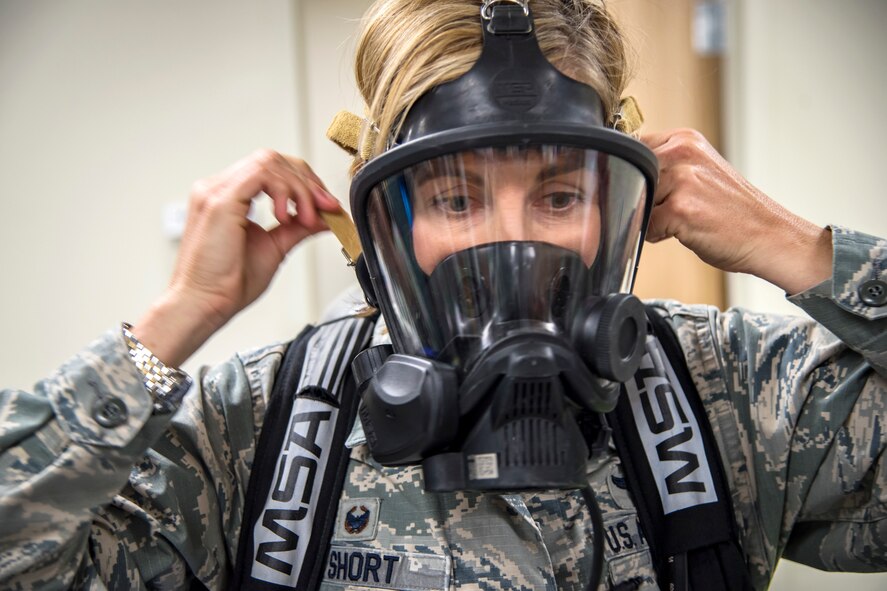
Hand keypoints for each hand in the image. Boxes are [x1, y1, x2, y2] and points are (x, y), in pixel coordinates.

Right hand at [132, 150, 340, 365]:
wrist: (204, 304)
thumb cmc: (227, 284)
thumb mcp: (275, 247)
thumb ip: (298, 227)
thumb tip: (325, 216)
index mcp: (228, 196)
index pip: (271, 169)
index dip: (303, 182)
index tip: (326, 206)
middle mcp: (218, 188)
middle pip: (272, 160)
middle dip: (306, 181)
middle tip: (325, 207)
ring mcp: (215, 191)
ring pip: (269, 163)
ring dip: (299, 188)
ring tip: (307, 218)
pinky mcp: (219, 200)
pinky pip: (261, 174)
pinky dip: (283, 191)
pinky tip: (287, 215)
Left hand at [642, 129, 831, 294]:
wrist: (769, 235)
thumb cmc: (735, 210)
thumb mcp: (701, 171)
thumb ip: (667, 167)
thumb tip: (625, 175)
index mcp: (685, 140)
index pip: (634, 152)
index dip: (637, 176)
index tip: (653, 190)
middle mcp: (682, 153)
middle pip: (632, 179)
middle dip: (644, 200)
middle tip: (673, 210)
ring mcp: (682, 179)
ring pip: (638, 202)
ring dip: (652, 218)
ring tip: (682, 220)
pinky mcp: (680, 208)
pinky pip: (647, 226)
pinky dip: (659, 235)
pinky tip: (685, 231)